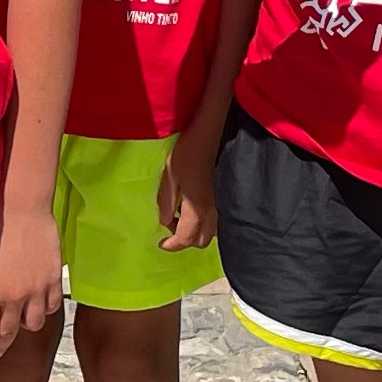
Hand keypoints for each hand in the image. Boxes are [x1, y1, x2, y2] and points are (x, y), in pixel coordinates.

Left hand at [0, 203, 63, 356]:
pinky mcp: (53, 281)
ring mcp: (36, 291)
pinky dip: (44, 310)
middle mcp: (13, 297)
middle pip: (6, 334)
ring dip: (23, 327)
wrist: (22, 208)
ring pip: (32, 325)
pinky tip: (39, 306)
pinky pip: (51, 308)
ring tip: (19, 325)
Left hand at [155, 127, 219, 253]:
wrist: (208, 135)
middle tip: (169, 225)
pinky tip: (188, 207)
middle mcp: (211, 212)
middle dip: (184, 241)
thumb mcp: (169, 178)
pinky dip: (200, 223)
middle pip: (201, 242)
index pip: (186, 239)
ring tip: (177, 215)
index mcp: (196, 209)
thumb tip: (164, 222)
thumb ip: (166, 203)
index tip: (160, 243)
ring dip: (193, 232)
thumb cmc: (186, 153)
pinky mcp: (221, 198)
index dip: (172, 246)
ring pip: (209, 233)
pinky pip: (212, 222)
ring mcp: (218, 205)